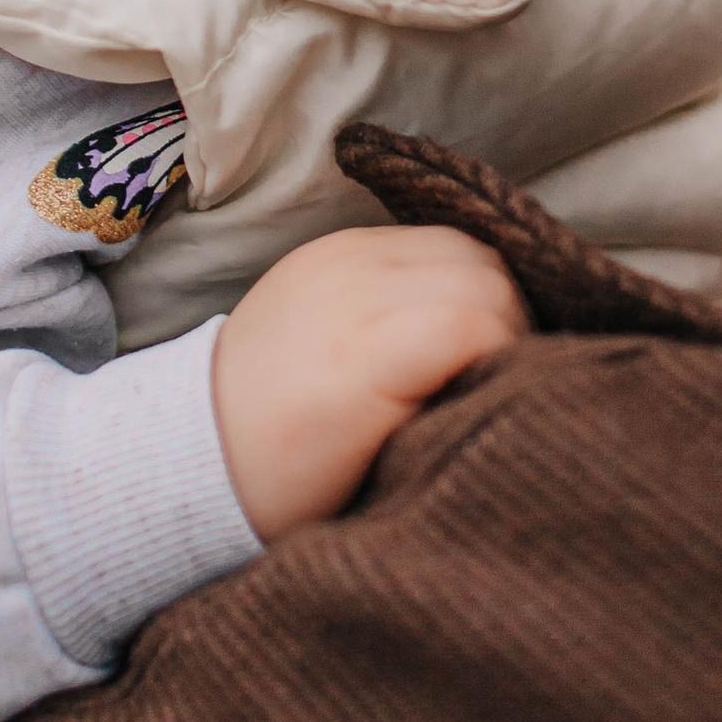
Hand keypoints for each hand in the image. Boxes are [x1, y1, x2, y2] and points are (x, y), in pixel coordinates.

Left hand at [211, 225, 527, 539]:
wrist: (200, 442)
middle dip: (509, 320)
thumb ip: (458, 412)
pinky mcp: (329, 244)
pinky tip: (434, 315)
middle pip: (485, 271)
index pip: (485, 318)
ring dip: (484, 289)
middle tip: (497, 371)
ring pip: (463, 244)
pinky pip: (422, 238)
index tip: (504, 395)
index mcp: (361, 355)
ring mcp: (336, 255)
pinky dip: (446, 272)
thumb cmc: (294, 483)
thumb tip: (521, 380)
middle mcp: (349, 288)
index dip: (513, 357)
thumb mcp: (386, 473)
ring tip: (470, 343)